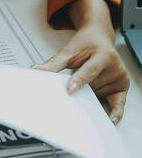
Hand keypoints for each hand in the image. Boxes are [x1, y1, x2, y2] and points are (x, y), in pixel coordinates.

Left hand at [32, 0, 129, 124]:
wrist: (99, 37)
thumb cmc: (86, 44)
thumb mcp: (69, 51)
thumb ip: (54, 63)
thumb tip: (36, 71)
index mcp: (104, 54)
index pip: (90, 70)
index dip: (79, 80)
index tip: (70, 90)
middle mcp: (115, 67)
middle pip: (92, 87)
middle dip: (79, 94)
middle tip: (67, 99)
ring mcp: (119, 78)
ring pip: (98, 96)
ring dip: (87, 100)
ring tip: (80, 97)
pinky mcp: (122, 86)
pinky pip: (118, 103)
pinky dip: (114, 112)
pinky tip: (109, 119)